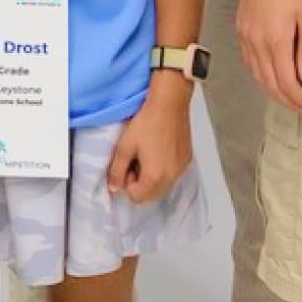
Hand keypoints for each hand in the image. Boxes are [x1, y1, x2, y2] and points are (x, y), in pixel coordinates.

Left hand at [107, 81, 192, 204]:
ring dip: (151, 178)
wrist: (170, 103)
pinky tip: (159, 150)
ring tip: (147, 154)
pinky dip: (163, 170)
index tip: (127, 165)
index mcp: (155, 177)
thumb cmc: (146, 123)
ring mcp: (181, 169)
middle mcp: (172, 178)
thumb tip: (114, 189)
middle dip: (140, 184)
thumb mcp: (125, 146)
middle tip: (135, 160)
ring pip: (162, 186)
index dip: (127, 183)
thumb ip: (117, 170)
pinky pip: (172, 175)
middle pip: (151, 195)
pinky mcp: (187, 160)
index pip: (137, 198)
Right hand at [237, 0, 301, 113]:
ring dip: (272, 90)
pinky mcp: (241, 28)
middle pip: (270, 84)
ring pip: (257, 75)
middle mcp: (256, 43)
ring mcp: (245, 35)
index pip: (286, 83)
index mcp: (275, 41)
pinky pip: (248, 61)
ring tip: (289, 96)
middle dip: (287, 100)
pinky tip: (270, 75)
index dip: (299, 100)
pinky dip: (260, 75)